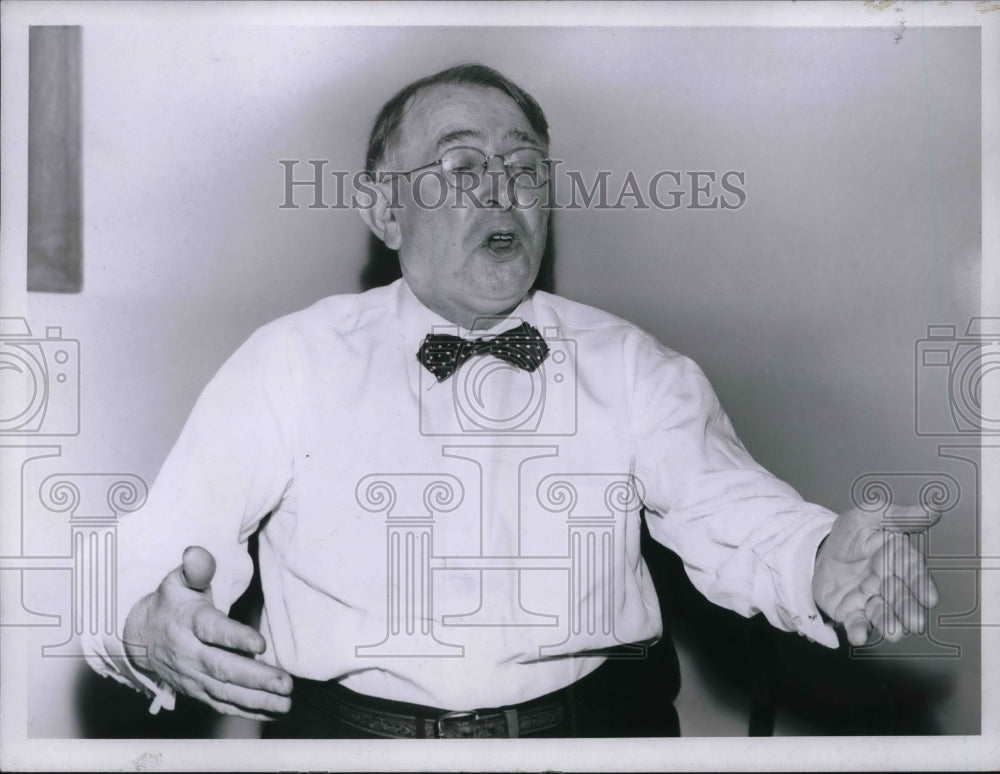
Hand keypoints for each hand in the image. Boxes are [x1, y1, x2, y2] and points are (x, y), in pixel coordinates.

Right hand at [123, 545, 292, 719]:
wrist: (141, 636)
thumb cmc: (171, 603)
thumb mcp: (178, 581)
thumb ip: (194, 569)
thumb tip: (197, 554)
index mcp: (188, 622)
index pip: (212, 631)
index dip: (235, 638)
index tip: (260, 643)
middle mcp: (190, 653)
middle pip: (223, 668)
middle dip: (255, 678)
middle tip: (285, 682)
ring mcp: (192, 676)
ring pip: (225, 692)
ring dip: (257, 699)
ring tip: (286, 702)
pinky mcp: (197, 691)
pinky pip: (222, 704)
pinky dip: (247, 710)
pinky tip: (273, 711)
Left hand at [813, 505, 940, 646]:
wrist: (819, 549)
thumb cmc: (851, 533)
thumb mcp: (870, 514)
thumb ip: (900, 515)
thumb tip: (933, 510)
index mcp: (896, 558)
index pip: (911, 571)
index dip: (920, 584)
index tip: (929, 598)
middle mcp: (887, 582)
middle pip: (900, 596)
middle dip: (908, 610)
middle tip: (915, 623)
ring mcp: (870, 598)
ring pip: (883, 613)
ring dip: (889, 623)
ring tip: (894, 633)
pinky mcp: (851, 611)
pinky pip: (856, 622)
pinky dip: (859, 630)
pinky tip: (860, 635)